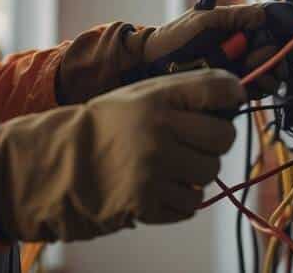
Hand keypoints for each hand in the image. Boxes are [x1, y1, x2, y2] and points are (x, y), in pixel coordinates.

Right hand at [0, 69, 243, 242]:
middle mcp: (160, 130)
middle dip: (214, 141)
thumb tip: (231, 98)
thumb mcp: (136, 96)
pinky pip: (192, 204)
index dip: (231, 93)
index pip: (219, 88)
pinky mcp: (151, 201)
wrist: (61, 165)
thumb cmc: (103, 127)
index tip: (229, 100)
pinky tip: (160, 187)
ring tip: (170, 166)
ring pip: (211, 172)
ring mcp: (156, 168)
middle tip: (194, 141)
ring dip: (196, 172)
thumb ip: (179, 94)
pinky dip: (181, 199)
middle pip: (224, 137)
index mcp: (157, 98)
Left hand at [137, 2, 292, 97]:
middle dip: (271, 57)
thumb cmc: (174, 37)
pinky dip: (259, 87)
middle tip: (258, 58)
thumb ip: (236, 15)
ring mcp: (236, 69)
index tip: (273, 41)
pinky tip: (253, 84)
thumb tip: (265, 14)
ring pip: (268, 74)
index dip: (276, 37)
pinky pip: (254, 90)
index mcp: (236, 29)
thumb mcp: (206, 19)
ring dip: (268, 73)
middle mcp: (240, 49)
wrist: (153, 63)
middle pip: (273, 55)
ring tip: (255, 72)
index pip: (269, 32)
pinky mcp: (230, 88)